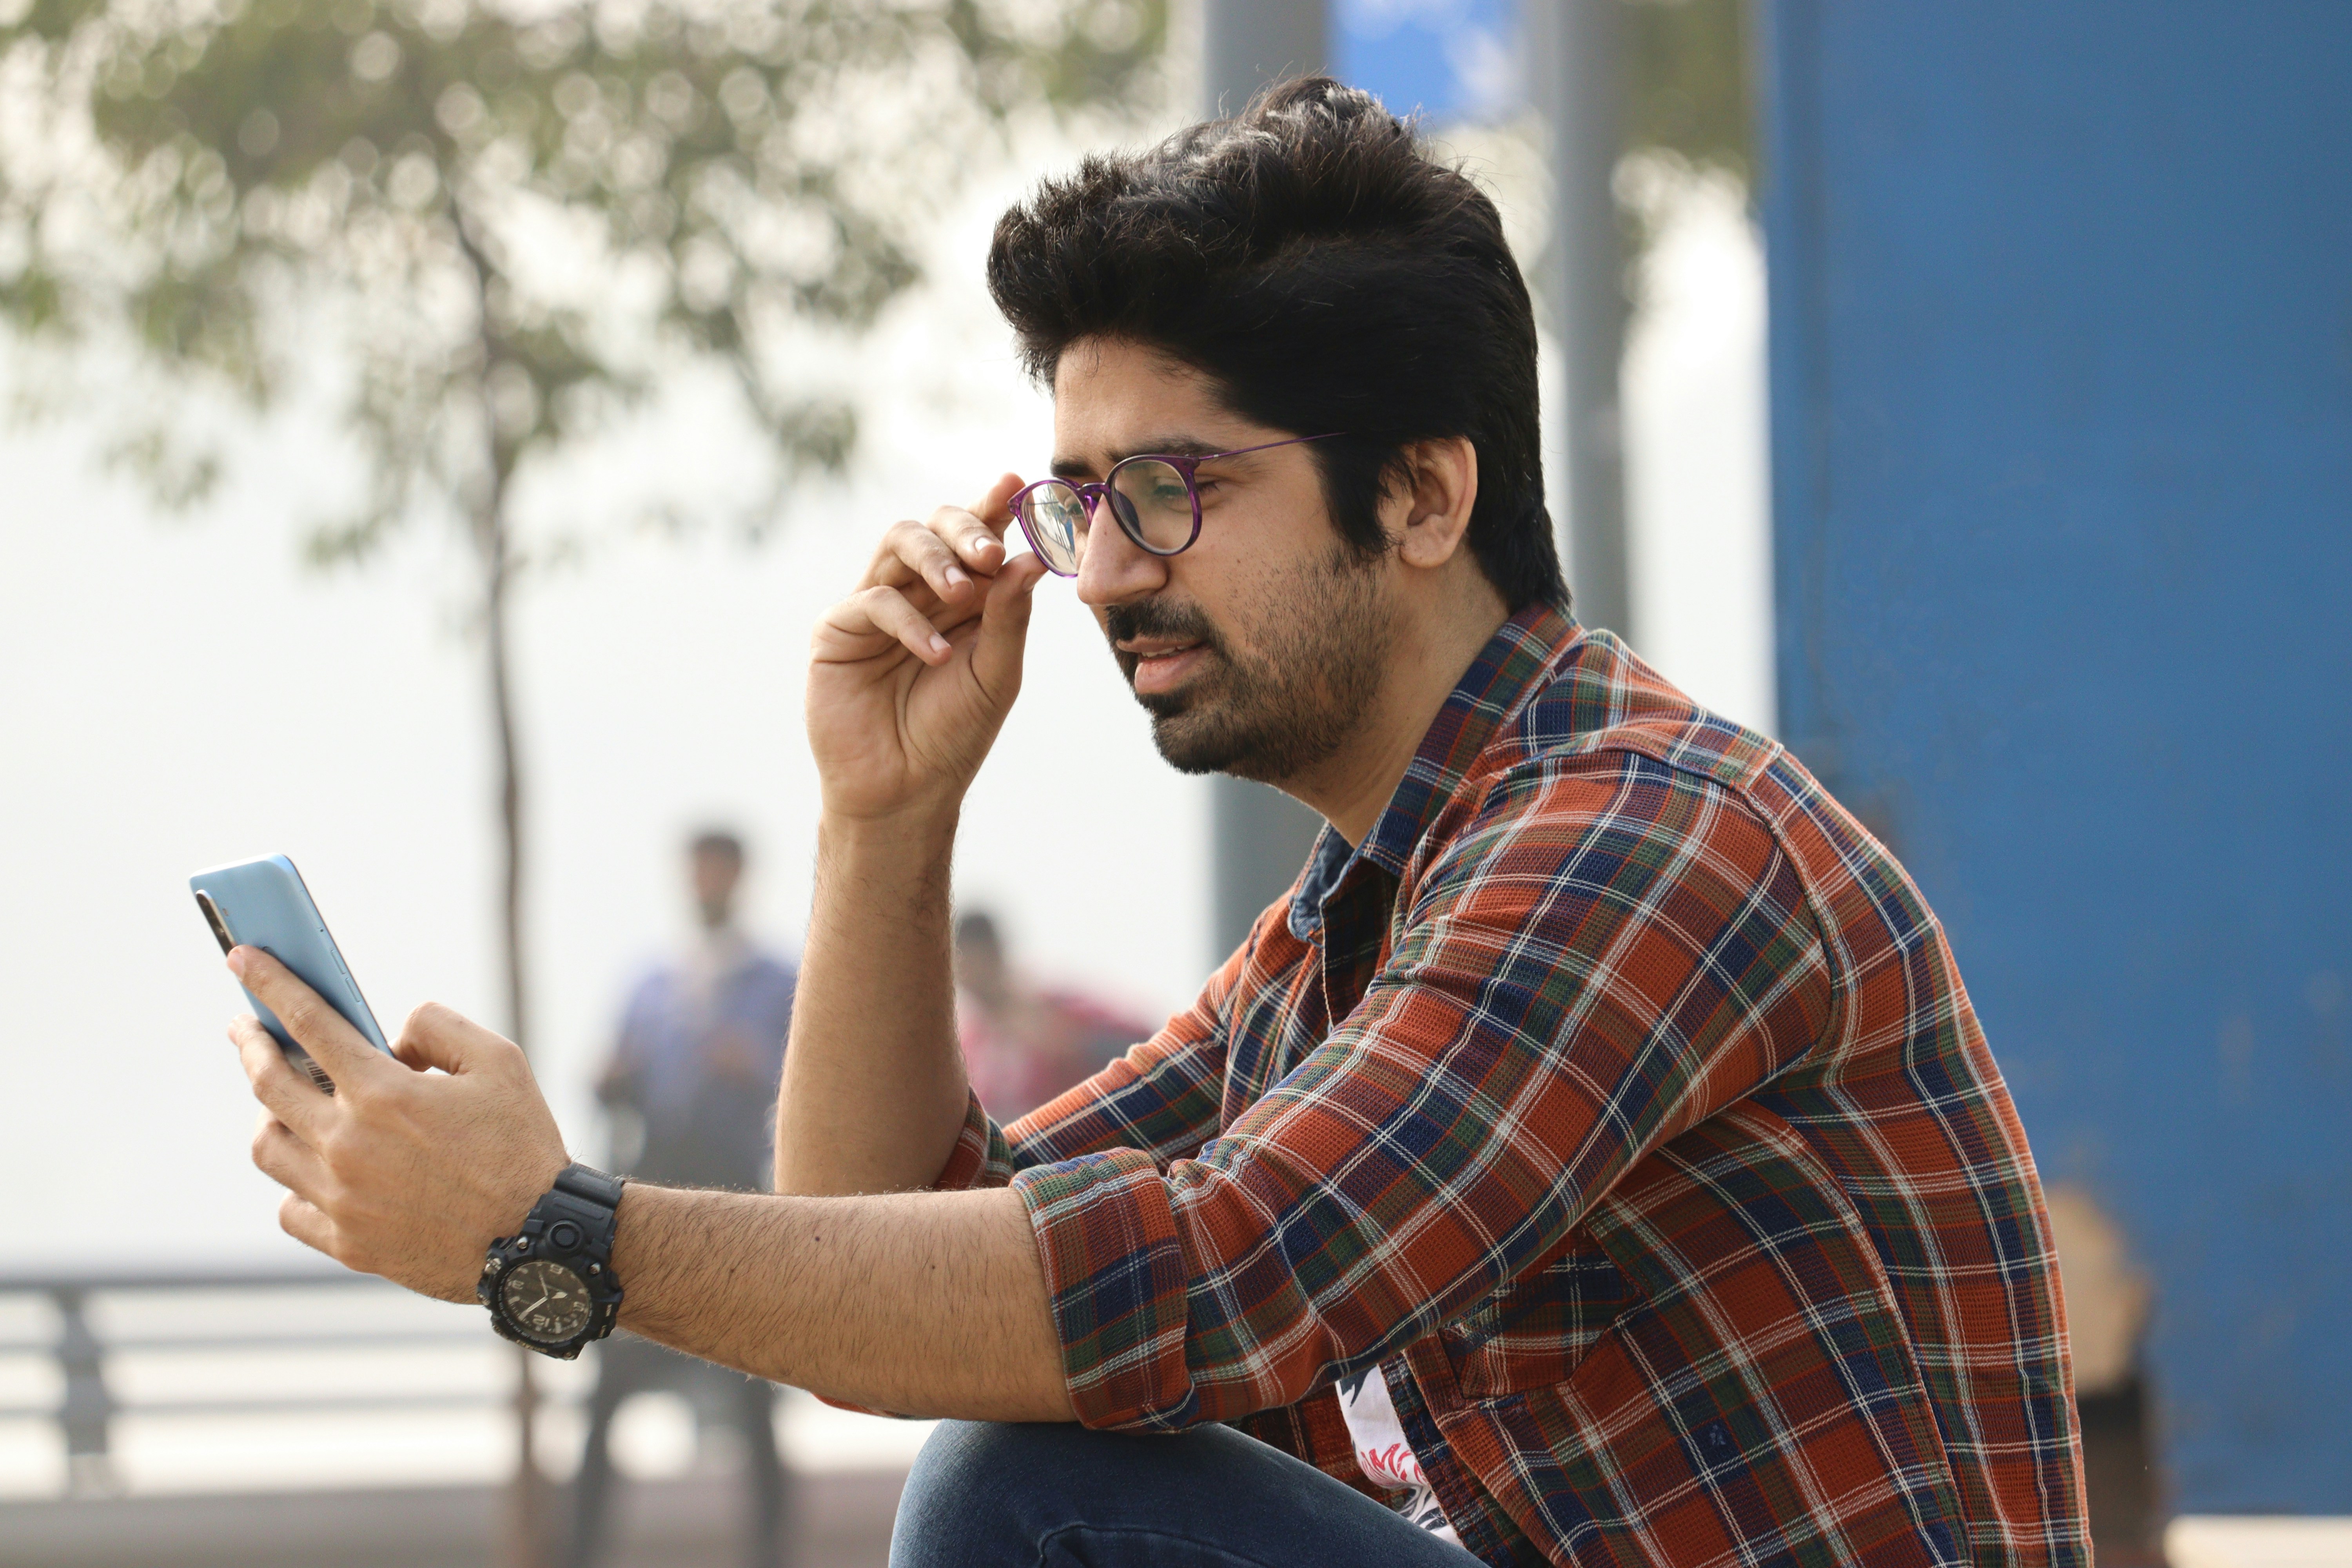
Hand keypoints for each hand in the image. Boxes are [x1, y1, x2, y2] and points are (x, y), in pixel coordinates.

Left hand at [228, 947, 568, 1302]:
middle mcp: (348, 1144)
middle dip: (251, 1044)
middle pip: (268, 1083)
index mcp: (384, 1092)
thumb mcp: (500, 1062)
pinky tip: (316, 1170)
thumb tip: (391, 1041)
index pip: (308, 1022)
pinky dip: (294, 1184)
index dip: (270, 983)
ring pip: (268, 1147)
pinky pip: (290, 1208)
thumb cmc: (522, 1146)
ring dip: (269, 1115)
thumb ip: (438, 1028)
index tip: (241, 957)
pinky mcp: (346, 1243)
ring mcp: (340, 1198)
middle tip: (245, 1028)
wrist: (539, 1240)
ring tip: (283, 1103)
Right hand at [808, 473, 1048, 821]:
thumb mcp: (996, 674)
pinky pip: (873, 600)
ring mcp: (875, 608)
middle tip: (989, 552)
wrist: (905, 790)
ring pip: (899, 544)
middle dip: (964, 530)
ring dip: (936, 559)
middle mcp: (918, 593)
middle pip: (934, 527)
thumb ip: (1010, 617)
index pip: (975, 539)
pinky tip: (936, 654)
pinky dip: (910, 621)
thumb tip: (1030, 558)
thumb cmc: (954, 734)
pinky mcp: (838, 630)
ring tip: (962, 594)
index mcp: (961, 599)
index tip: (1015, 485)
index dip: (992, 508)